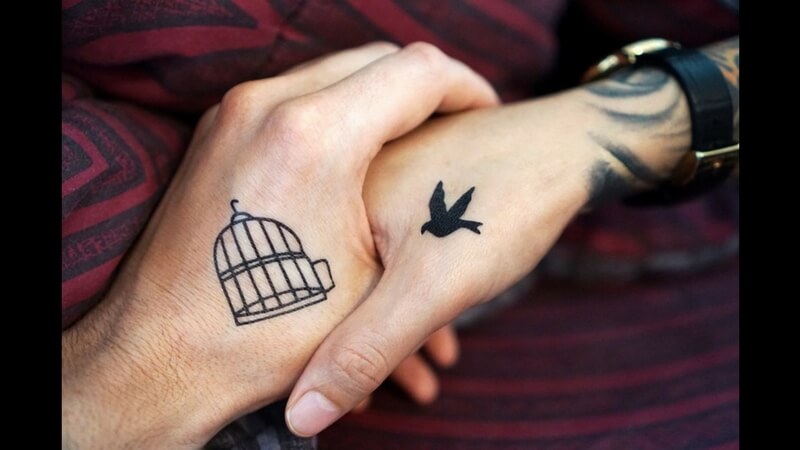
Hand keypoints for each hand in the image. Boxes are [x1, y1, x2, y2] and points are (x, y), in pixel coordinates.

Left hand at [62, 41, 497, 448]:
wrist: (157, 355)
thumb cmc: (262, 331)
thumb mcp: (368, 292)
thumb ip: (419, 219)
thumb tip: (451, 201)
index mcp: (316, 136)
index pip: (421, 71)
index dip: (468, 88)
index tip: (487, 112)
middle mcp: (266, 107)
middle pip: (376, 60)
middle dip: (427, 89)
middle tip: (457, 120)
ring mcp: (233, 116)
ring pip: (334, 75)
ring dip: (381, 99)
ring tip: (414, 138)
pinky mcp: (217, 134)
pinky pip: (295, 99)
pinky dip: (337, 113)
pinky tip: (355, 158)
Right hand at [286, 72, 692, 435]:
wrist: (568, 145)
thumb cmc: (502, 207)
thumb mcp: (433, 287)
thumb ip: (368, 349)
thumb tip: (305, 414)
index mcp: (333, 203)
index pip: (311, 301)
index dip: (329, 362)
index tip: (359, 405)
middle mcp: (348, 190)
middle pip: (345, 291)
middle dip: (373, 354)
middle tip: (404, 394)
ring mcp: (381, 186)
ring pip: (377, 277)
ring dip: (403, 332)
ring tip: (431, 380)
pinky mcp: (413, 190)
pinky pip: (400, 256)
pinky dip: (420, 297)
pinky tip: (446, 334)